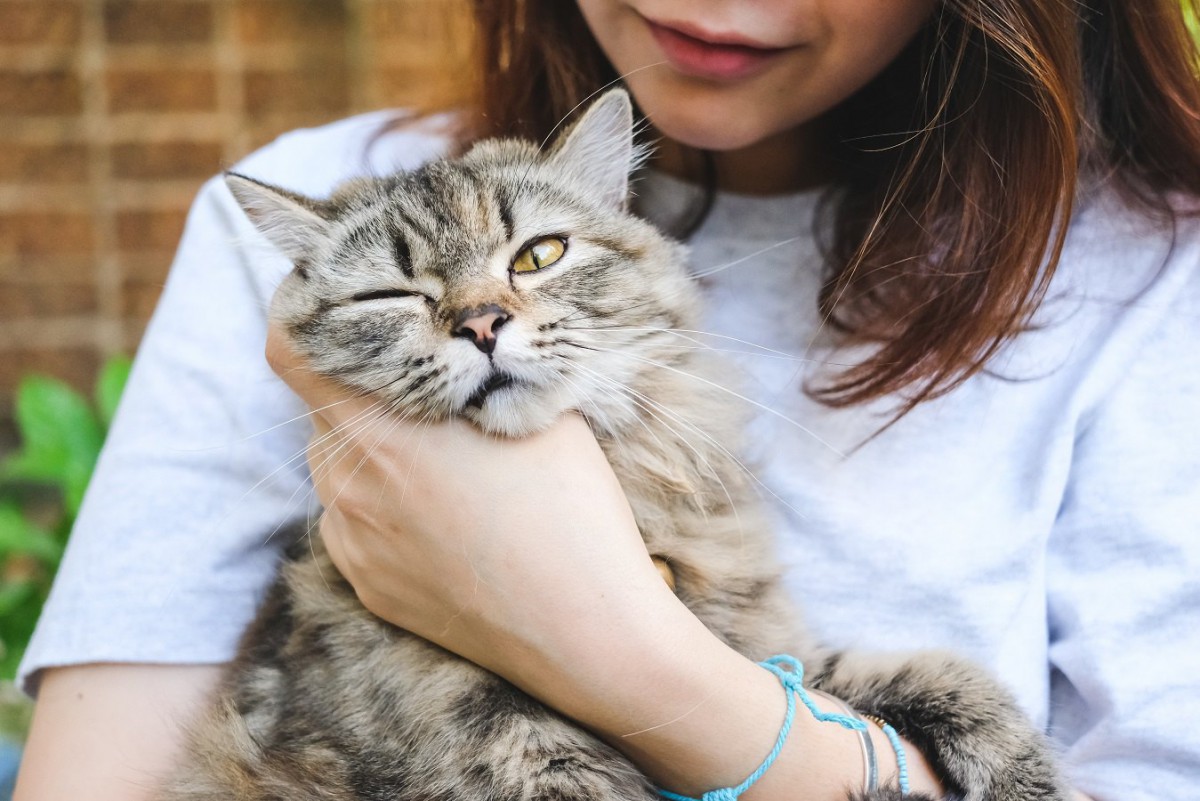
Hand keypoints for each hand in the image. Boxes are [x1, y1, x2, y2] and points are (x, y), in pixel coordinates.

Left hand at [265, 325, 669, 686]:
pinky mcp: (368, 586)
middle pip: (326, 412)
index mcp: (378, 429)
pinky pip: (357, 524)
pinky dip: (388, 510)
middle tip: (433, 401)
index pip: (290, 353)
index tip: (337, 319)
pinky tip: (451, 524)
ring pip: (342, 470)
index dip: (303, 324)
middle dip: (368, 397)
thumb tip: (454, 338)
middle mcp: (347, 485)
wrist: (585, 629)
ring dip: (378, 455)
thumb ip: (472, 367)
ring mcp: (352, 542)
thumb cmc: (570, 509)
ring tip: (452, 473)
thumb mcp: (532, 407)